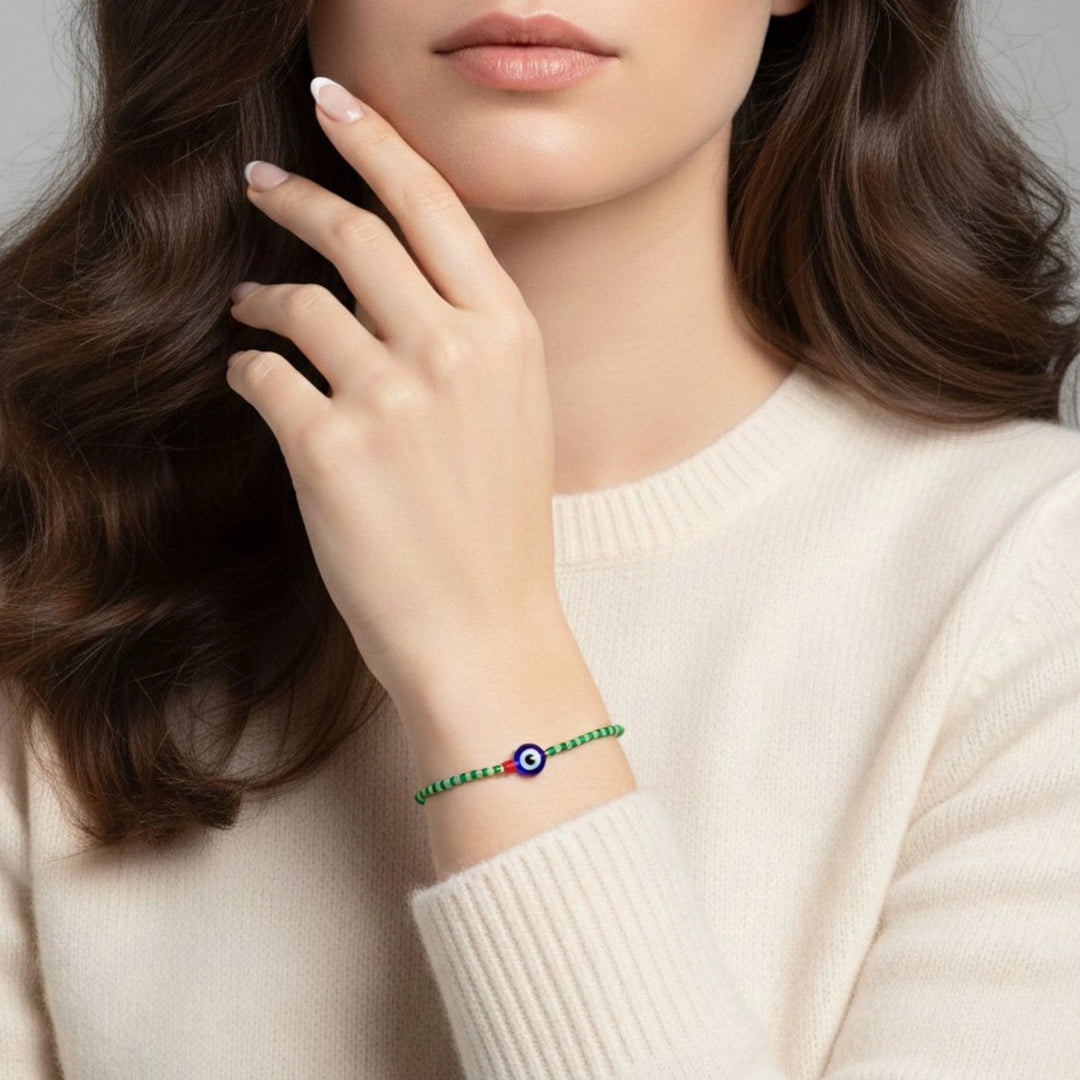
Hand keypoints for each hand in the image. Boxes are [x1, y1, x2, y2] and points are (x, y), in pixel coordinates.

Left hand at [227, 78, 559, 713]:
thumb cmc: (499, 527)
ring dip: (264, 297)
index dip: (378, 142)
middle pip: (355, 232)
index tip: (336, 105)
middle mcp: (453, 350)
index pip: (435, 206)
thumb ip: (467, 334)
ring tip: (251, 305)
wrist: (483, 628)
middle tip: (262, 181)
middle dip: (297, 194)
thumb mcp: (515, 411)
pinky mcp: (327, 445)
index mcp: (509, 333)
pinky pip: (265, 373)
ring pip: (299, 301)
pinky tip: (257, 381)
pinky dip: (252, 370)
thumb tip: (390, 280)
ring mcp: (390, 395)